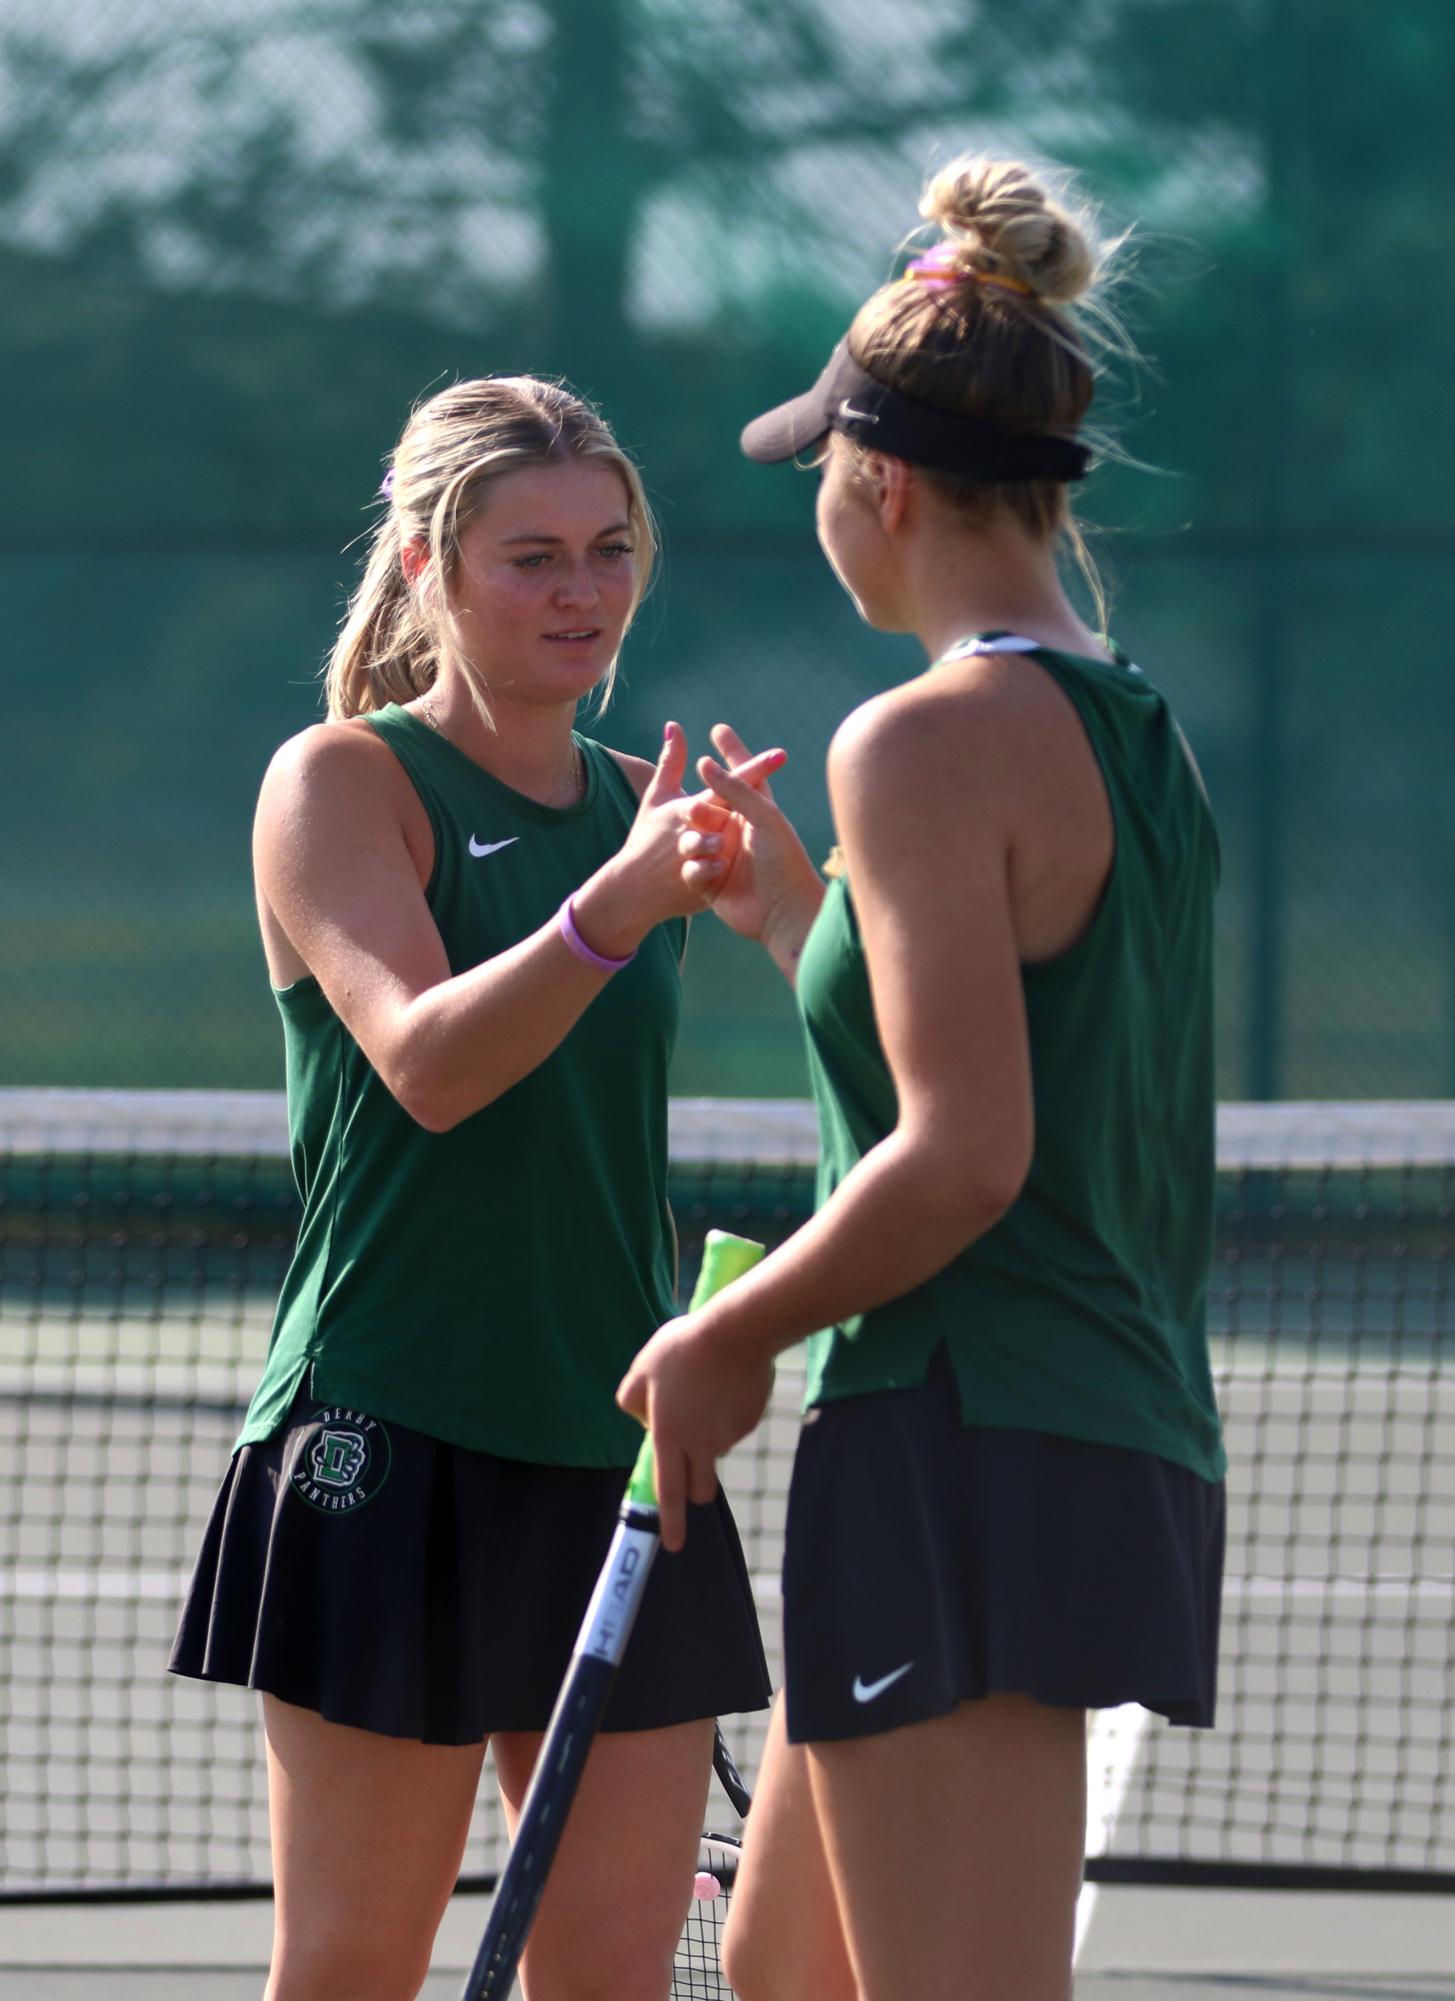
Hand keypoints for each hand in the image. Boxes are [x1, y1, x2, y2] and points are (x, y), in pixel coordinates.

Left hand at [617, 1315, 774, 1551]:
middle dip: (694, 1491)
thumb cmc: (683, 1348)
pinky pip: (733, 1425)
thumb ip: (632, 1400)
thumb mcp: (642, 1369)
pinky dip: (726, 1413)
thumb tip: (645, 1421)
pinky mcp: (750, 1419)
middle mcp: (702, 1444)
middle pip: (701, 1489)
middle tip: (689, 1470)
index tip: (672, 1545)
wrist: (738, 1331)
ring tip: (702, 1389)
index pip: (670, 1491)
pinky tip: (723, 1383)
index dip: (670, 1522)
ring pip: (716, 1449)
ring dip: (708, 1436)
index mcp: (670, 1435)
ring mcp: (729, 1434)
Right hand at [681, 724, 824, 976]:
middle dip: (699, 809)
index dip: (732, 751)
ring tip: (716, 848)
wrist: (784, 913)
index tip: (718, 729)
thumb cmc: (783, 862)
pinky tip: (718, 873)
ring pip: (692, 838)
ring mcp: (722, 857)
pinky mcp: (710, 882)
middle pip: (706, 807)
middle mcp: (737, 832)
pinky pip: (692, 867)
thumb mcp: (764, 818)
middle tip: (697, 810)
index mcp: (755, 812)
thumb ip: (736, 789)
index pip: (742, 775)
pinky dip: (700, 867)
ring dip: (698, 841)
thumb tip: (704, 763)